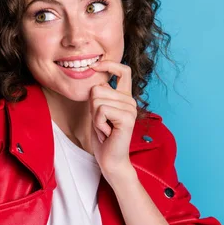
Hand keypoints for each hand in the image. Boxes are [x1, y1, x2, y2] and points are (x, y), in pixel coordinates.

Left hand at [89, 60, 137, 182]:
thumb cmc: (103, 137)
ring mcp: (131, 109)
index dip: (108, 64)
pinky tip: (106, 132)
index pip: (123, 70)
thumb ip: (99, 95)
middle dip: (92, 108)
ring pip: (97, 99)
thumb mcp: (97, 111)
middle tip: (102, 123)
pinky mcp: (127, 118)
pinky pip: (101, 110)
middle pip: (98, 88)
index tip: (94, 66)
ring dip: (95, 117)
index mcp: (125, 97)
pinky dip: (97, 123)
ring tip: (104, 129)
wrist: (110, 160)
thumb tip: (96, 78)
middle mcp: (130, 100)